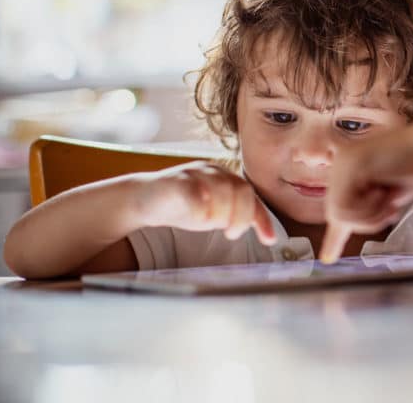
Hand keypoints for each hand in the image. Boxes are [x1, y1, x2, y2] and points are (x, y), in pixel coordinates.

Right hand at [136, 161, 276, 244]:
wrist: (144, 198)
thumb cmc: (183, 206)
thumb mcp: (216, 213)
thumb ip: (237, 216)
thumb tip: (267, 235)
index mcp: (226, 177)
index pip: (252, 196)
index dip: (262, 219)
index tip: (268, 240)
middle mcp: (213, 171)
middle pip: (241, 190)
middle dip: (242, 216)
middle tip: (231, 233)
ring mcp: (193, 174)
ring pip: (221, 188)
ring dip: (222, 213)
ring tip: (211, 224)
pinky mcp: (173, 181)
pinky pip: (191, 190)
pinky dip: (200, 205)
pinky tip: (200, 217)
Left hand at [321, 119, 412, 262]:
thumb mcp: (389, 197)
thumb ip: (369, 210)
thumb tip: (352, 230)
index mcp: (349, 170)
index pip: (338, 206)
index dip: (334, 238)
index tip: (328, 258)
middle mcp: (340, 164)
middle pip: (337, 215)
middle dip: (367, 221)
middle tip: (391, 210)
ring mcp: (342, 163)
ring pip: (340, 214)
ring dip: (370, 215)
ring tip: (388, 198)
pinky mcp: (349, 166)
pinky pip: (346, 207)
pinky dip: (369, 209)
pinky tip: (383, 192)